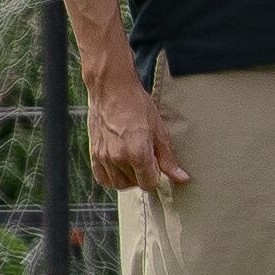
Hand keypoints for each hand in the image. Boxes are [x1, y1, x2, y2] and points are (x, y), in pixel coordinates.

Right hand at [84, 74, 180, 193]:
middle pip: (134, 184)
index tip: (159, 166)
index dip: (157, 177)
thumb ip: (168, 159)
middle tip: (148, 160)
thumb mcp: (159, 131)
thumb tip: (181, 178)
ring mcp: (103, 157)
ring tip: (135, 162)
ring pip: (117, 183)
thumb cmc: (138, 106)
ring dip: (128, 178)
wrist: (112, 90)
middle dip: (144, 176)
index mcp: (137, 153)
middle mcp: (117, 158)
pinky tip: (120, 166)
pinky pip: (101, 177)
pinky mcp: (93, 153)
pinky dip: (111, 177)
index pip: (149, 183)